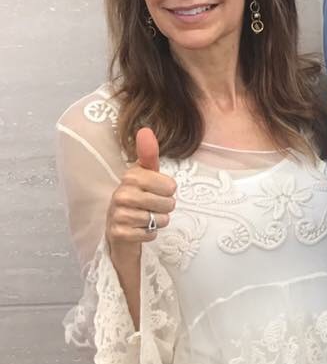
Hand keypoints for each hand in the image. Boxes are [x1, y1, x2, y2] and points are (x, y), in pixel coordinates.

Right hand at [105, 128, 176, 257]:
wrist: (119, 225)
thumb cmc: (139, 195)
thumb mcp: (146, 173)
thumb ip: (149, 153)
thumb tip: (145, 130)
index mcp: (131, 176)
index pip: (171, 186)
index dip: (168, 191)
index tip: (156, 190)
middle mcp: (122, 194)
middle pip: (169, 204)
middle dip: (165, 207)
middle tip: (151, 206)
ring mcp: (119, 215)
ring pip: (161, 220)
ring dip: (158, 221)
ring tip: (145, 217)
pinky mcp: (120, 233)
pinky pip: (150, 234)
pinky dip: (149, 234)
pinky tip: (139, 229)